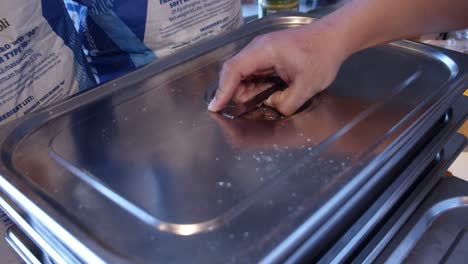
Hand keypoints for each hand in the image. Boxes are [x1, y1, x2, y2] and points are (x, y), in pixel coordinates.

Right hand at [208, 23, 347, 115]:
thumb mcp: (308, 85)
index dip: (223, 90)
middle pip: (234, 72)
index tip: (216, 107)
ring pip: (242, 74)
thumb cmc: (322, 55)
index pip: (235, 70)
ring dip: (246, 91)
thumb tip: (272, 107)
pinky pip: (253, 74)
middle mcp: (258, 49)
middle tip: (241, 110)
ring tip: (261, 101)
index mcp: (264, 50)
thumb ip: (286, 102)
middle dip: (233, 93)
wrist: (334, 38)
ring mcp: (261, 52)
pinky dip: (254, 86)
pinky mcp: (267, 57)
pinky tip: (265, 94)